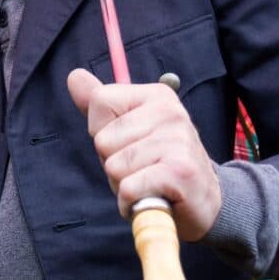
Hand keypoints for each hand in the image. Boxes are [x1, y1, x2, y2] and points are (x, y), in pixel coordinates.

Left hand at [67, 68, 220, 241]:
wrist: (204, 201)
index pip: (100, 102)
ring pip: (114, 166)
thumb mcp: (128, 130)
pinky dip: (131, 203)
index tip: (127, 143)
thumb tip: (74, 76)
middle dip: (112, 162)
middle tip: (142, 169)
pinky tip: (150, 199)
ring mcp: (177, 140)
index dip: (102, 132)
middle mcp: (170, 111)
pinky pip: (128, 188)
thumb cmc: (157, 164)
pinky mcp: (180, 172)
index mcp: (156, 95)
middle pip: (103, 139)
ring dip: (123, 185)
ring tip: (148, 184)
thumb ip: (99, 105)